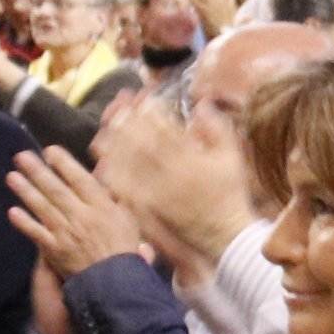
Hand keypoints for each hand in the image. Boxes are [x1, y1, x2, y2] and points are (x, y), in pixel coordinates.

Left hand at [6, 142, 148, 281]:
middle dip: (37, 171)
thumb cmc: (124, 249)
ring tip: (11, 177)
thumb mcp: (127, 218)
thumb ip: (114, 197)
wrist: (115, 282)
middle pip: (56, 189)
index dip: (64, 163)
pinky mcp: (54, 250)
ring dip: (25, 191)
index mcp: (101, 206)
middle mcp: (81, 215)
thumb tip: (103, 174)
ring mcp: (65, 233)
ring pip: (42, 207)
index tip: (50, 150)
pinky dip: (24, 222)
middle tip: (21, 156)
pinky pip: (36, 233)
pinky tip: (12, 211)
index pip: (80, 179)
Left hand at [95, 91, 248, 272]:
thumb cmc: (229, 192)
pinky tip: (104, 169)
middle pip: (143, 145)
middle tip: (115, 114)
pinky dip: (115, 179)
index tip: (142, 102)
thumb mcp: (231, 156)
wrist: (225, 232)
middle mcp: (172, 173)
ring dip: (115, 150)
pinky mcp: (151, 209)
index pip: (166, 129)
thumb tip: (201, 104)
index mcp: (191, 158)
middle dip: (127, 127)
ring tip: (102, 137)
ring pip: (131, 166)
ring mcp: (159, 192)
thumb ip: (217, 128)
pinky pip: (128, 192)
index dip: (151, 114)